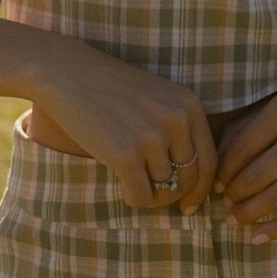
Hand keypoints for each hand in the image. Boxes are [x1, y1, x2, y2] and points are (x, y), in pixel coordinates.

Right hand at [31, 50, 219, 213]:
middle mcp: (177, 120)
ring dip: (151, 196)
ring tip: (133, 184)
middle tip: (157, 199)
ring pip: (165, 190)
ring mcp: (152, 137)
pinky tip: (123, 188)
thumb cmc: (110, 87)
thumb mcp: (158, 98)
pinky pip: (141, 196)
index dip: (201, 189)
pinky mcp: (126, 154)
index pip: (209, 161)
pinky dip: (134, 199)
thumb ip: (178, 128)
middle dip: (174, 196)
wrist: (67, 73)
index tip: (189, 204)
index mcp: (190, 106)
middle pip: (189, 179)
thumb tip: (192, 180)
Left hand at [214, 54, 276, 240]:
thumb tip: (218, 163)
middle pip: (257, 175)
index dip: (223, 170)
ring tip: (234, 219)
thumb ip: (252, 124)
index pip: (243, 148)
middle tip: (223, 203)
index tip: (215, 182)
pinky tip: (258, 237)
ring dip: (249, 212)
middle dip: (233, 194)